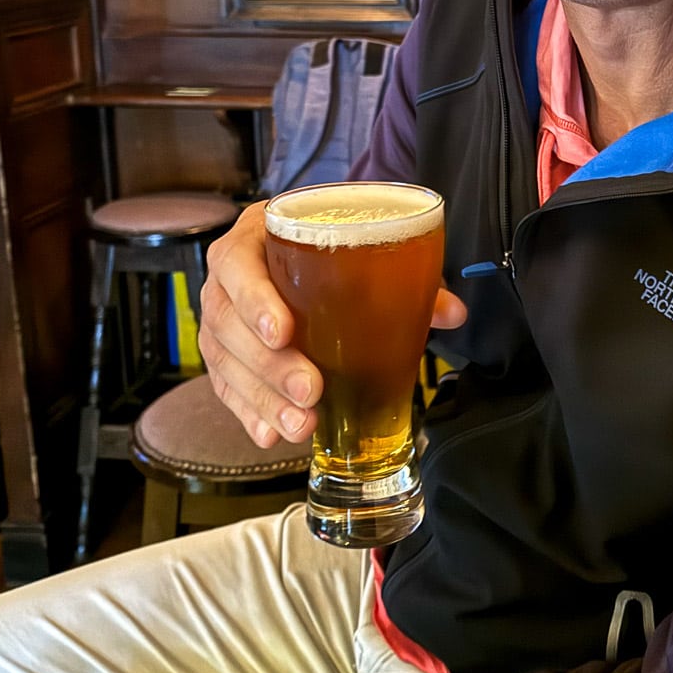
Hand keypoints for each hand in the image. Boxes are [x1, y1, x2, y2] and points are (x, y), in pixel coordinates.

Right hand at [199, 201, 466, 448]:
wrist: (302, 246)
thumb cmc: (328, 249)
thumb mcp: (360, 247)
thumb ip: (405, 275)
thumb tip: (452, 313)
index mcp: (254, 238)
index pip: (237, 265)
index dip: (254, 299)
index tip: (284, 331)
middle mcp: (227, 281)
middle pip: (228, 325)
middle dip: (268, 366)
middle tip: (310, 390)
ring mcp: (220, 320)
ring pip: (225, 363)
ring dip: (263, 398)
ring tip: (301, 424)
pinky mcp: (224, 356)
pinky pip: (226, 389)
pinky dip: (250, 414)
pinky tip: (273, 434)